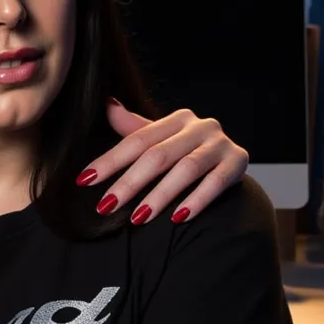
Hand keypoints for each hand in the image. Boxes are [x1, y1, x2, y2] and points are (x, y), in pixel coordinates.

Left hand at [77, 100, 248, 224]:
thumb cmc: (186, 152)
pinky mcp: (239, 161)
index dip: (109, 161)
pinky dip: (197, 200)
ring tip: (138, 218)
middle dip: (129, 183)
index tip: (84, 181)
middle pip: (158, 155)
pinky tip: (178, 218)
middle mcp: (200, 126)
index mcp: (176, 119)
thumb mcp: (161, 139)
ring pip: (186, 169)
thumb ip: (134, 128)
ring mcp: (221, 143)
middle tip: (106, 206)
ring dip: (160, 195)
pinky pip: (216, 182)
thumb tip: (106, 105)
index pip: (136, 140)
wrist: (231, 163)